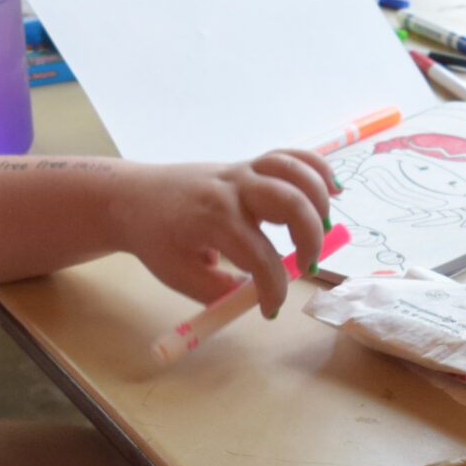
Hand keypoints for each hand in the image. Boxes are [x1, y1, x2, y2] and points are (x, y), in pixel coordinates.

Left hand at [112, 151, 337, 317]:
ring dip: (319, 197)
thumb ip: (220, 291)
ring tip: (326, 226)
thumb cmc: (157, 239)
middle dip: (310, 238)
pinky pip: (289, 156)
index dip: (273, 289)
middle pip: (289, 203)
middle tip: (307, 267)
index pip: (260, 257)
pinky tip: (332, 189)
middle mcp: (232, 189)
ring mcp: (242, 171)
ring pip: (293, 169)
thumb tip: (258, 300)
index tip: (271, 309)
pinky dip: (315, 168)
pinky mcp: (248, 164)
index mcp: (212, 220)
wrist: (133, 198)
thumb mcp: (180, 276)